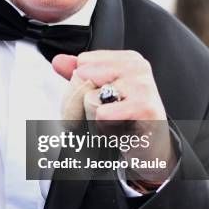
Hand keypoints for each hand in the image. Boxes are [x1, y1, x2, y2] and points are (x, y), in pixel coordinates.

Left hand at [53, 51, 175, 183]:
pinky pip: (102, 114)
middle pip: (82, 77)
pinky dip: (104, 128)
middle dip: (84, 102)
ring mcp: (143, 86)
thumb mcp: (100, 93)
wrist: (151, 149)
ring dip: (95, 118)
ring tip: (114, 123)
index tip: (102, 99)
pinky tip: (120, 131)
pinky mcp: (145, 109)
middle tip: (106, 115)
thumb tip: (58, 61)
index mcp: (127, 59)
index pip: (82, 63)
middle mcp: (137, 67)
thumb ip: (78, 74)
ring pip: (90, 97)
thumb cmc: (124, 120)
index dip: (82, 86)